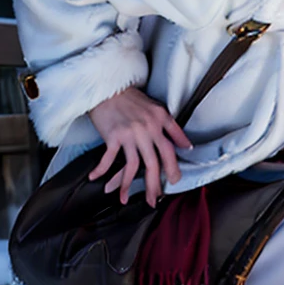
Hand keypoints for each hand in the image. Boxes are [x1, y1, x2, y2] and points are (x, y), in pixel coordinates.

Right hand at [88, 87, 192, 206]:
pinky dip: (102, 170)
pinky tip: (96, 179)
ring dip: (127, 185)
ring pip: (132, 166)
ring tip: (125, 198)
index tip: (174, 180)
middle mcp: (146, 130)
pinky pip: (108, 158)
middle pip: (153, 163)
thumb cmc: (130, 98)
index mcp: (159, 122)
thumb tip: (187, 146)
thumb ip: (173, 128)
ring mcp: (128, 134)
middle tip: (154, 198)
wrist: (107, 86)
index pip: (169, 150)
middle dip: (153, 184)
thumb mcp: (157, 109)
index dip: (173, 167)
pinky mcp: (112, 136)